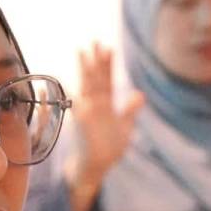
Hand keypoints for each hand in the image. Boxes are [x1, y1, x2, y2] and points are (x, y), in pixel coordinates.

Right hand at [66, 41, 143, 210]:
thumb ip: (130, 110)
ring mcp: (89, 113)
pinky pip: (78, 106)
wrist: (94, 169)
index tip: (108, 47)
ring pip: (87, 87)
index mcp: (106, 106)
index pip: (107, 80)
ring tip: (83, 52)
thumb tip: (139, 94)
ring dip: (85, 70)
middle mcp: (96, 106)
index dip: (108, 64)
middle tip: (93, 41)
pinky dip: (75, 95)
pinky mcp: (84, 124)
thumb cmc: (107, 150)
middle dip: (95, 60)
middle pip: (96, 79)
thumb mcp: (124, 128)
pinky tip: (71, 84)